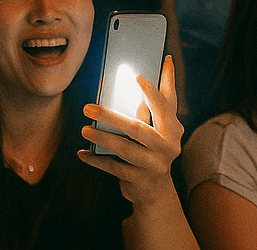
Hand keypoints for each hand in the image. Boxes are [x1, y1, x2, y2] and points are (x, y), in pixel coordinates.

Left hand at [78, 55, 184, 206]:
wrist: (156, 189)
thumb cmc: (154, 148)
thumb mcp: (160, 128)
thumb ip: (156, 104)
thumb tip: (152, 68)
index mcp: (173, 128)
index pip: (165, 105)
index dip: (151, 92)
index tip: (137, 76)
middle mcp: (168, 146)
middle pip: (138, 128)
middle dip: (111, 117)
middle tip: (88, 107)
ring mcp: (155, 164)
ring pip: (125, 149)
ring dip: (102, 139)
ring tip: (84, 129)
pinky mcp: (141, 179)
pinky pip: (115, 167)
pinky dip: (97, 160)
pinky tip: (83, 153)